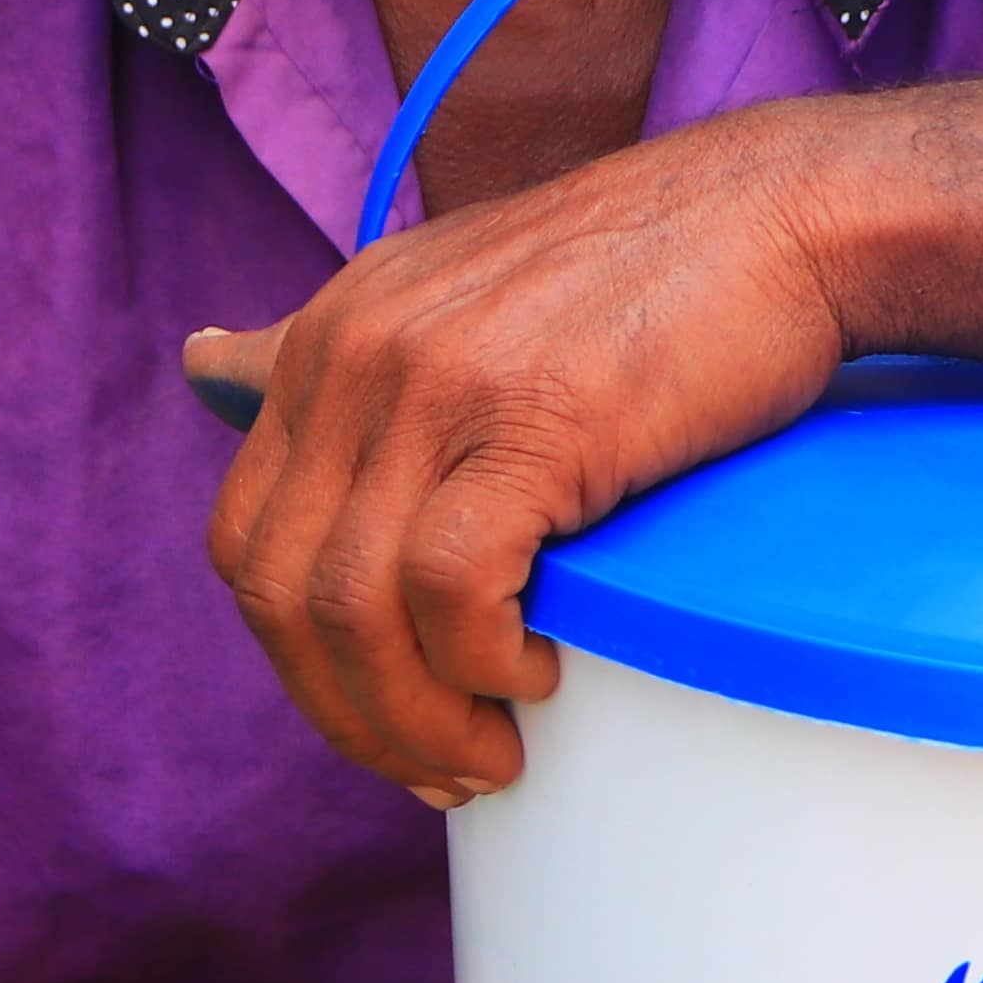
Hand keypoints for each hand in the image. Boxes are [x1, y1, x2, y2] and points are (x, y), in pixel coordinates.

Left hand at [187, 103, 852, 803]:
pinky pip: (450, 587)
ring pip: (356, 608)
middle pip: (283, 592)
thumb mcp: (445, 288)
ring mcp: (436, 384)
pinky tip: (533, 675)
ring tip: (487, 751)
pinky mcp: (529, 418)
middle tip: (435, 768)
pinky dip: (480, 662)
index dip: (297, 660)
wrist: (780, 215)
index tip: (376, 718)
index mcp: (329, 338)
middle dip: (347, 712)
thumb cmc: (638, 277)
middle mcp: (358, 354)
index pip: (246, 541)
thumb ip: (334, 348)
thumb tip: (202, 365)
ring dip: (414, 716)